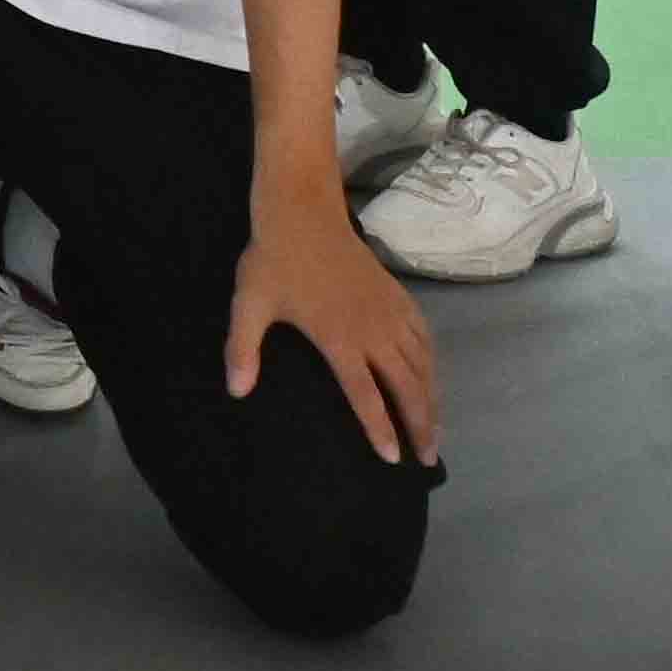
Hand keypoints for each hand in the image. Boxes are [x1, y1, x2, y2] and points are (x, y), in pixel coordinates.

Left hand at [231, 195, 444, 464]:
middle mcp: (374, 330)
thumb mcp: (249, 304)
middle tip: (427, 459)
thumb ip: (243, 348)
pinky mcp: (398, 296)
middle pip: (407, 386)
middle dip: (420, 424)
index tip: (394, 459)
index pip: (366, 395)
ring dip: (432, 399)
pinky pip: (425, 336)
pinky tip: (432, 377)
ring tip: (435, 431)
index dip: (381, 428)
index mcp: (340, 338)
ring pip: (423, 365)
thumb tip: (236, 390)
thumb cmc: (274, 259)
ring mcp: (390, 312)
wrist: (303, 211)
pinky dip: (433, 363)